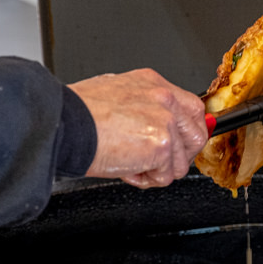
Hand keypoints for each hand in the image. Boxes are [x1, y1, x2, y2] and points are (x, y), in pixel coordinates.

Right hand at [69, 68, 207, 187]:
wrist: (65, 125)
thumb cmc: (78, 115)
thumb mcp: (115, 96)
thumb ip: (141, 108)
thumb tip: (154, 126)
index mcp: (152, 83)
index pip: (192, 109)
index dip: (188, 133)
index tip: (181, 146)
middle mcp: (164, 98)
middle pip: (197, 136)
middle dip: (179, 157)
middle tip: (156, 163)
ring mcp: (166, 120)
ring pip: (181, 163)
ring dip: (157, 171)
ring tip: (130, 163)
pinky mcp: (162, 144)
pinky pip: (164, 176)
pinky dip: (144, 180)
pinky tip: (125, 169)